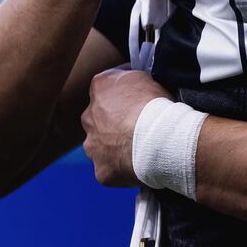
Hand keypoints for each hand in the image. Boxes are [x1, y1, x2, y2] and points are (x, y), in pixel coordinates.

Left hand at [81, 68, 172, 186]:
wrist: (158, 138)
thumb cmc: (154, 104)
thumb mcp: (145, 76)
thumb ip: (130, 77)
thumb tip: (129, 80)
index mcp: (99, 88)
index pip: (106, 87)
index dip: (123, 94)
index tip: (137, 100)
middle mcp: (89, 116)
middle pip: (98, 118)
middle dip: (112, 122)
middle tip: (136, 125)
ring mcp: (93, 146)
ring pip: (100, 145)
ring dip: (114, 145)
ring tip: (139, 147)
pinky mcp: (101, 171)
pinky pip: (111, 168)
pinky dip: (122, 166)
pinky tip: (139, 163)